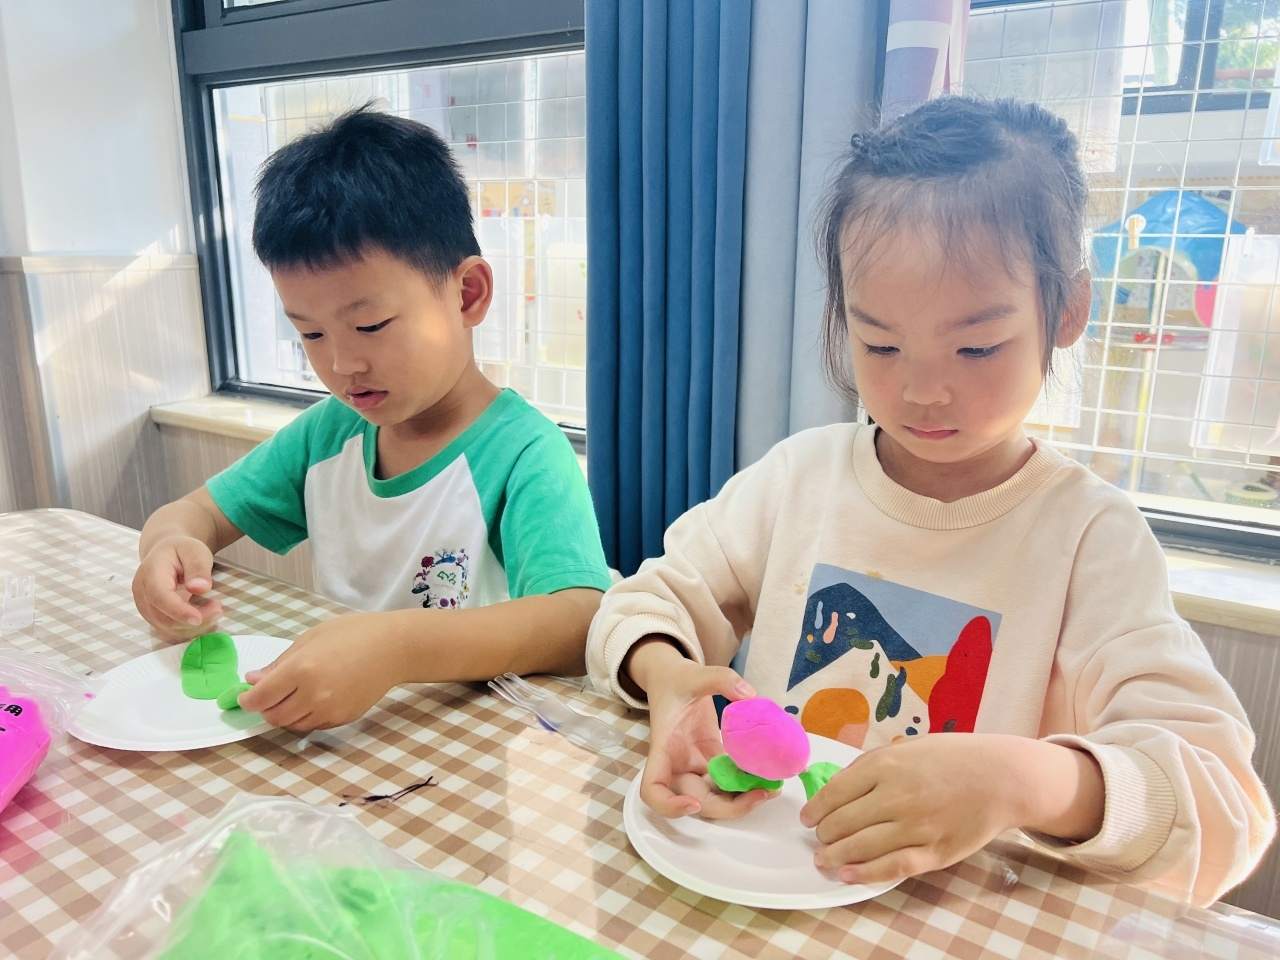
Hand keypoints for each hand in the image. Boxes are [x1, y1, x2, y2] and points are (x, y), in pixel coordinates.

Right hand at [132, 535, 222, 638]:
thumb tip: (200, 588)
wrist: (167, 554)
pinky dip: (189, 629)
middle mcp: (142, 593)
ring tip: (214, 609)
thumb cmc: (181, 551)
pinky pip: (169, 630)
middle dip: (193, 619)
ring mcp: (145, 607)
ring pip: (167, 628)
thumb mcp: (195, 551)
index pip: (160, 597)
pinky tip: (204, 617)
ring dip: (193, 626)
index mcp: (150, 572)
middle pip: (163, 617)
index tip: (199, 618)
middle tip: (218, 608)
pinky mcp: (153, 616)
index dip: (178, 611)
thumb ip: (198, 568)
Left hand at [237, 612, 403, 730]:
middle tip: (269, 694)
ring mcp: (329, 710)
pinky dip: (306, 717)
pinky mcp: (343, 718)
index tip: (246, 695)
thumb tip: (252, 681)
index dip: (247, 699)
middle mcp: (313, 695)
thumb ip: (280, 663)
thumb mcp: (311, 638)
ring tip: (292, 696)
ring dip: (285, 714)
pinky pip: (314, 725)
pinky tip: (314, 699)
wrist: (394, 647)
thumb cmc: (352, 633)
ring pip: (292, 725)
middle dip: (265, 708)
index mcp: (301, 669)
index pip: (260, 698)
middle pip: (273, 716)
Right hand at [630, 640, 775, 819]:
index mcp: (664, 748)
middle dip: (729, 807)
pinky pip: (729, 779)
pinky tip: (768, 774)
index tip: (694, 804)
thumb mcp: (694, 674)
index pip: (653, 789)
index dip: (670, 805)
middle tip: (761, 794)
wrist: (674, 679)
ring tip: (772, 788)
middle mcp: (678, 764)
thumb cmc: (675, 681)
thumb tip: (749, 695)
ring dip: (743, 799)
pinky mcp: (712, 759)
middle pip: (697, 802)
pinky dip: (747, 782)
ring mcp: (696, 764)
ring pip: (717, 796)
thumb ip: (720, 679)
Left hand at [799, 734, 1030, 885]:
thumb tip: (836, 789)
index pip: (834, 793)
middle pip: (842, 823)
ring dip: (835, 857)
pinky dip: (865, 874)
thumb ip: (871, 767)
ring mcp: (916, 827)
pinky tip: (847, 875)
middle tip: (820, 839)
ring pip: (861, 847)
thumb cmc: (950, 758)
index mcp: (886, 765)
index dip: (815, 810)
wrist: (1001, 777)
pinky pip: (892, 867)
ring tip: (824, 860)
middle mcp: (897, 796)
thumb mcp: (905, 748)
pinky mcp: (934, 852)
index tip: (808, 818)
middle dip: (824, 835)